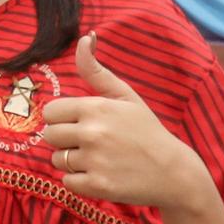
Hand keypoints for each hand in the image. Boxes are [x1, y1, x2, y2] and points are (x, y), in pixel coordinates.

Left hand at [40, 34, 219, 215]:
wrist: (174, 172)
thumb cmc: (146, 130)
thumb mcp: (125, 96)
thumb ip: (96, 71)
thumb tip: (84, 37)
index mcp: (96, 108)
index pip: (50, 112)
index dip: (62, 118)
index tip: (80, 123)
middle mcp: (92, 133)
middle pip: (50, 135)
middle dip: (65, 139)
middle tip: (91, 142)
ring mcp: (94, 161)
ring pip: (57, 159)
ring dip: (72, 161)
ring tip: (99, 158)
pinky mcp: (97, 186)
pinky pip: (68, 182)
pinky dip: (80, 181)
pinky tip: (101, 174)